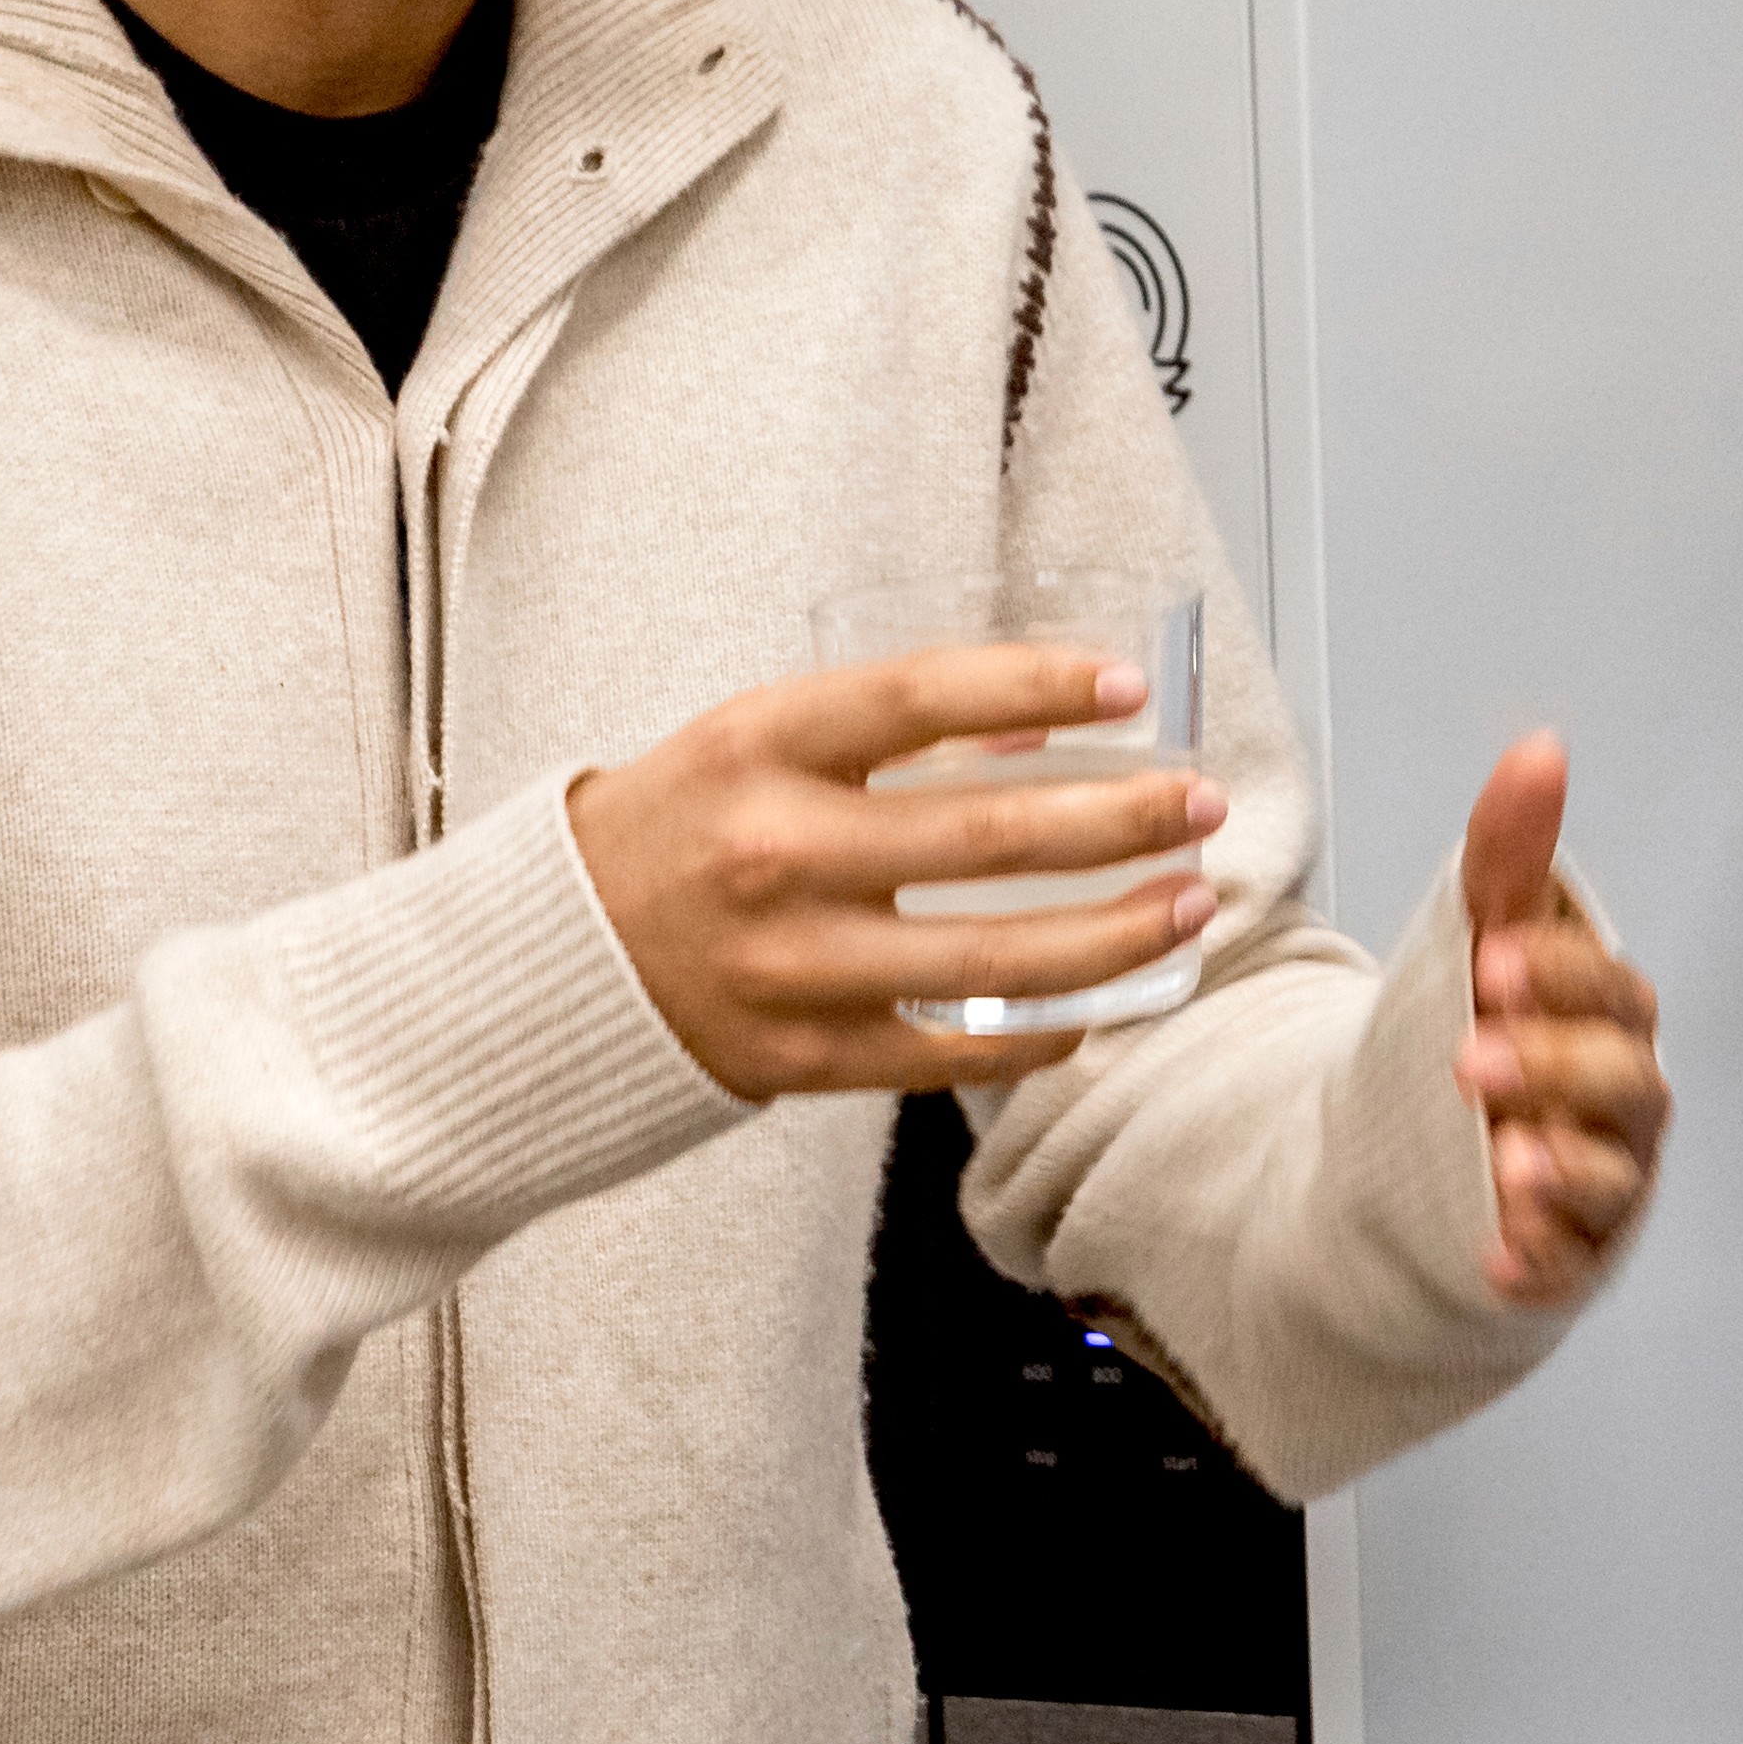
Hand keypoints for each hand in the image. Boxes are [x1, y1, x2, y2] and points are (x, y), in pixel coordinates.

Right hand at [570, 646, 1222, 1099]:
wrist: (543, 967)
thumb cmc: (673, 836)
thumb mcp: (748, 748)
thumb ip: (876, 734)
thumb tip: (1039, 729)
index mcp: (755, 746)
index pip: (921, 697)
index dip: (1038, 685)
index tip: (1132, 685)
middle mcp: (772, 852)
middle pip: (986, 836)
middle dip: (1119, 821)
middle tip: (1200, 806)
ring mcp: (786, 964)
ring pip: (992, 959)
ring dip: (1113, 935)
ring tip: (1190, 907)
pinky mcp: (797, 1058)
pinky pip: (951, 1052)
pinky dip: (1040, 1032)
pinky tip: (1100, 1007)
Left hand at [1446, 735, 1663, 1302]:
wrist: (1456, 1146)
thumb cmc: (1498, 1032)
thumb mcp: (1490, 938)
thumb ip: (1511, 855)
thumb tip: (1538, 751)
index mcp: (1611, 1019)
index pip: (1609, 991)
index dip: (1560, 976)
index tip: (1492, 959)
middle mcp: (1623, 1101)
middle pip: (1618, 1085)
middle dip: (1552, 1068)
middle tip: (1468, 1058)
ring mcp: (1604, 1181)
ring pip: (1607, 1178)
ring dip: (1562, 1173)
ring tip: (1505, 1164)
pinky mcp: (1570, 1253)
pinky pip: (1567, 1265)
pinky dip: (1537, 1265)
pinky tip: (1496, 1258)